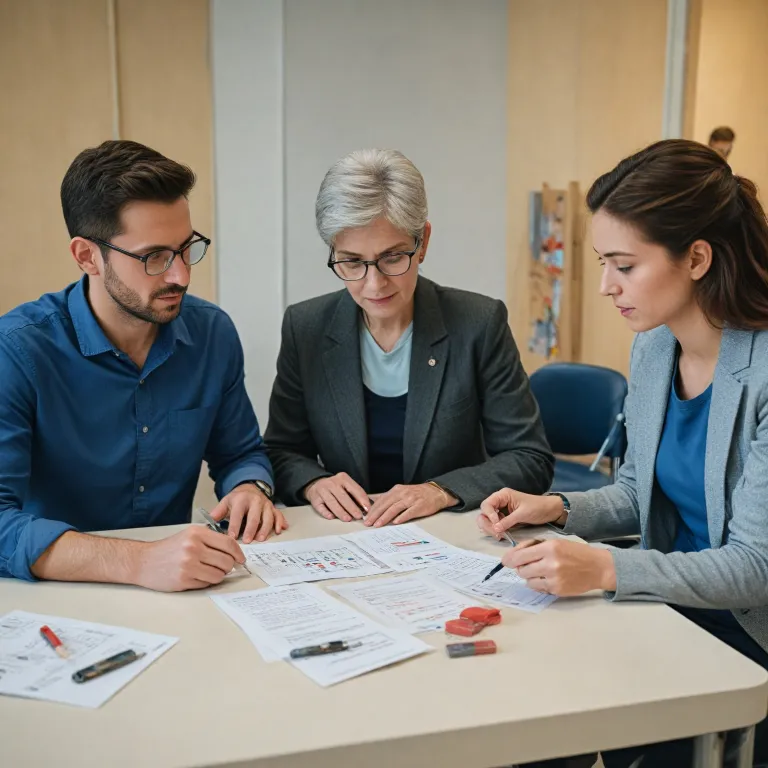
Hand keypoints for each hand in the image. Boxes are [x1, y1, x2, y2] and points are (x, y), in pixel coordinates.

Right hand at [136, 526, 246, 591]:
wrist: (143, 561)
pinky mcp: (184, 580)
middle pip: (226, 561)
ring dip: (218, 575)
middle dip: (228, 566)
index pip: (228, 543)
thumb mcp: (189, 535)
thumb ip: (210, 540)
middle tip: (223, 567)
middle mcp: (193, 547)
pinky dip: (206, 582)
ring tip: (208, 571)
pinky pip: (207, 583)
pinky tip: (197, 576)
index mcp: (197, 533)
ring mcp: (188, 564)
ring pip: (219, 574)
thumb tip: (233, 552)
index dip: (238, 553)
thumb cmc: (168, 549)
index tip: (241, 559)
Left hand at [210, 484, 287, 542]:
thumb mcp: (226, 502)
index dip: (235, 526)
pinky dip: (280, 522)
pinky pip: (278, 515)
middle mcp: (255, 501)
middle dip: (251, 529)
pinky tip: (280, 530)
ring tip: (261, 539)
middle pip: (254, 516)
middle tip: (248, 541)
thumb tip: (208, 523)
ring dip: (265, 528)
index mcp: (241, 500)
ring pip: (268, 517)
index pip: (238, 514)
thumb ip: (218, 513)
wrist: (250, 488)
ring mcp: (266, 504)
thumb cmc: (237, 499)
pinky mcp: (273, 508)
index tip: (232, 537)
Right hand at [304, 473, 369, 521]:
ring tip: (348, 519)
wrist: (316, 485)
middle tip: (359, 516)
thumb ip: (355, 495)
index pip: (355, 489)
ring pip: (332, 502)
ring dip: (341, 512)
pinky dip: (326, 513)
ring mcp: (322, 490)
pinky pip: (321, 507)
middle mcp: (332, 483)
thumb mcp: (346, 486)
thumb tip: (367, 508)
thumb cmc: (335, 488)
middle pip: (343, 497)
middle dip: (352, 507)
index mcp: (343, 478)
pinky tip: (332, 517)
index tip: (368, 509)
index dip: (362, 500)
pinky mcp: (315, 499)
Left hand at [365, 483, 456, 526]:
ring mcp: (411, 499)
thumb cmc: (417, 494)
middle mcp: (402, 493)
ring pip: (395, 508)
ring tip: (378, 524)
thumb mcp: (402, 492)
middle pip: (386, 504)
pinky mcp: (419, 506)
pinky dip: (401, 517)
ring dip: (385, 517)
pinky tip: (395, 522)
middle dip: (375, 514)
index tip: (366, 517)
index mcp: (397, 490)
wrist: (436, 492)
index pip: (381, 500)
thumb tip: (376, 508)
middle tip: (368, 523)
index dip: (372, 509)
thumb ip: (391, 499)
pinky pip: (409, 512)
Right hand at [478, 488, 564, 539]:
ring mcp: (501, 510)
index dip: (489, 515)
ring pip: (487, 520)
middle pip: (484, 513)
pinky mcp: (504, 518)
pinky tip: (502, 535)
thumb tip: (495, 529)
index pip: (486, 505)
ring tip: (500, 536)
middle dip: (488, 524)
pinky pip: (494, 525)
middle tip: (497, 534)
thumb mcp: (523, 514)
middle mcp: (499, 502)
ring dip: (490, 529)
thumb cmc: (537, 507)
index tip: (497, 524)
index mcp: (503, 495)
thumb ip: (508, 521)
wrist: (550, 511)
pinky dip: (495, 530)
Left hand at [501, 539, 615, 595]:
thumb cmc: (575, 552)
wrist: (597, 567)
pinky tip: (546, 578)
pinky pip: (537, 588)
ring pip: (527, 580)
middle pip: (522, 569)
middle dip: (521, 567)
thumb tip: (512, 556)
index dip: (510, 559)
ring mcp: (554, 578)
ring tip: (540, 571)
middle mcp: (550, 563)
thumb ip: (533, 547)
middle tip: (527, 565)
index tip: (505, 561)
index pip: (520, 555)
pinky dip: (538, 584)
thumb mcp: (554, 542)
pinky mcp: (557, 590)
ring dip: (529, 576)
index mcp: (549, 547)